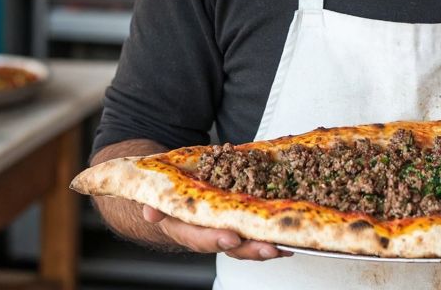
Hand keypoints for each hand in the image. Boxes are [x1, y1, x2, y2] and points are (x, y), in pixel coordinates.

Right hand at [142, 205, 292, 259]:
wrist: (176, 192)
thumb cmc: (172, 192)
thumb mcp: (159, 193)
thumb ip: (156, 202)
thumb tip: (151, 212)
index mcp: (187, 229)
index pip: (201, 238)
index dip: (216, 239)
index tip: (231, 237)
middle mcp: (209, 234)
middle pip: (231, 247)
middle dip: (250, 249)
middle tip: (267, 246)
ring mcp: (228, 231)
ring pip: (247, 245)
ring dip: (266, 246)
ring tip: (283, 244)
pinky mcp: (242, 224)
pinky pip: (258, 234)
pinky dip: (274, 236)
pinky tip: (290, 238)